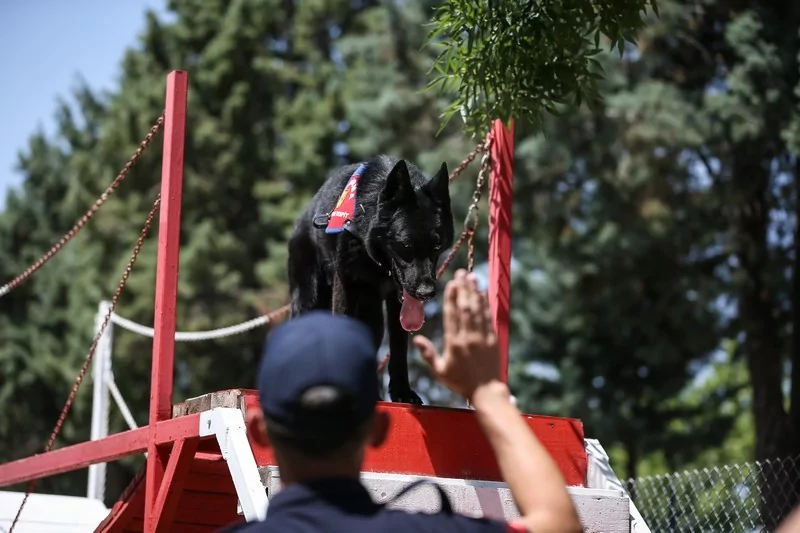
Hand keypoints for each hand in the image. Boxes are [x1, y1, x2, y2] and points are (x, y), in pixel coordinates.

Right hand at [413, 269, 500, 400]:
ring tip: (471, 277)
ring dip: (474, 292)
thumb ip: (428, 354)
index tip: (451, 284)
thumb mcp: (440, 371)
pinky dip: (485, 304)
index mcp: (453, 343)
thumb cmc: (461, 382)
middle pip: (465, 308)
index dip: (451, 297)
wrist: (486, 391)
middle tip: (461, 272)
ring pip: (477, 310)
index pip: (451, 315)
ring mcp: (482, 337)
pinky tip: (483, 293)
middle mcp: (467, 337)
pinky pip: (488, 317)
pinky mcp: (493, 338)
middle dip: (463, 288)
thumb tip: (416, 339)